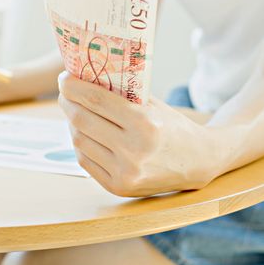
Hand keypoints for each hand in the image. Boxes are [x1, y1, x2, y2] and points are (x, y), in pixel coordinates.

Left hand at [58, 71, 220, 196]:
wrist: (199, 162)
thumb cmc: (172, 126)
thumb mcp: (153, 104)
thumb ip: (122, 93)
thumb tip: (84, 77)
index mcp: (145, 124)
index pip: (96, 100)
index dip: (74, 87)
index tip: (64, 78)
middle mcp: (134, 151)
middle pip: (82, 120)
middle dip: (68, 103)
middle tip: (65, 93)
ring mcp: (125, 172)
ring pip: (79, 141)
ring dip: (72, 123)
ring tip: (75, 111)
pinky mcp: (118, 187)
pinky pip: (84, 160)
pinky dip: (80, 143)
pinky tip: (83, 133)